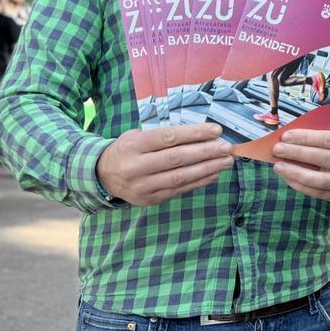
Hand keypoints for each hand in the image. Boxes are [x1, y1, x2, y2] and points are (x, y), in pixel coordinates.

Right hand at [96, 123, 232, 205]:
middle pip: (176, 158)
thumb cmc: (128, 150)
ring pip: (180, 177)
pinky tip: (214, 173)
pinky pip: (179, 190)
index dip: (194, 134)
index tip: (217, 130)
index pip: (169, 138)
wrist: (101, 176)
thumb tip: (203, 134)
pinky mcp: (150, 200)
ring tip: (226, 161)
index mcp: (133, 145)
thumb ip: (166, 135)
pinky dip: (199, 181)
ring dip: (208, 168)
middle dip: (206, 152)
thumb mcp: (138, 136)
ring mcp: (142, 186)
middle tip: (227, 147)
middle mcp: (136, 167)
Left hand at [272, 129, 329, 200]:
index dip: (305, 138)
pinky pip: (320, 193)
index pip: (328, 140)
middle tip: (277, 150)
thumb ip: (317, 138)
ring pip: (321, 180)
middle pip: (324, 159)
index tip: (286, 136)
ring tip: (279, 166)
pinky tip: (289, 178)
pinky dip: (302, 186)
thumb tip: (288, 141)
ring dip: (296, 173)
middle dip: (297, 153)